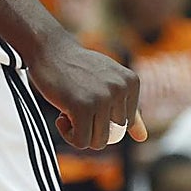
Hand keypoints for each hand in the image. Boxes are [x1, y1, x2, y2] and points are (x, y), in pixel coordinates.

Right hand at [27, 35, 147, 150]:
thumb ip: (126, 108)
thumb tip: (142, 138)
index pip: (125, 124)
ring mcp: (102, 97)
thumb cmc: (76, 66)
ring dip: (79, 133)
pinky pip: (81, 141)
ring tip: (68, 112)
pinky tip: (60, 118)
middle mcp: (121, 89)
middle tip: (75, 106)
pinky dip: (68, 135)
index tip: (88, 102)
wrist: (48, 49)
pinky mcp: (82, 106)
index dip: (103, 119)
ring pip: (98, 142)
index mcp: (131, 82)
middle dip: (91, 126)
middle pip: (113, 135)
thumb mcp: (107, 81)